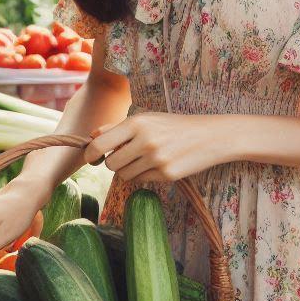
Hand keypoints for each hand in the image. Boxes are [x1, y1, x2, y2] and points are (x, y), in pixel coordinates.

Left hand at [82, 113, 230, 184]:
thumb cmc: (173, 126)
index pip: (101, 144)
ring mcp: (156, 159)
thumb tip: (92, 136)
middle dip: (114, 163)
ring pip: (124, 175)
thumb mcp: (147, 119)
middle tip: (124, 156)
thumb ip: (117, 127)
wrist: (209, 136)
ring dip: (128, 170)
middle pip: (111, 164)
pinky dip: (144, 175)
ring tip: (143, 159)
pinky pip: (141, 181)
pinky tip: (158, 164)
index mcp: (137, 123)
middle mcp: (145, 141)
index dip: (90, 153)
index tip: (90, 157)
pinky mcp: (166, 175)